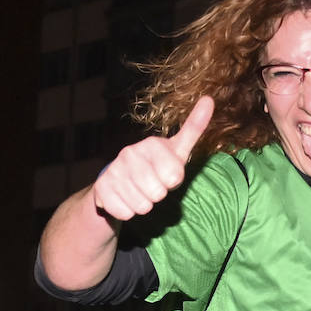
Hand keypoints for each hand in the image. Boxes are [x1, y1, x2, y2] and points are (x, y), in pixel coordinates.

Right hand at [92, 96, 212, 220]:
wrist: (119, 181)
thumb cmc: (156, 166)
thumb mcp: (177, 150)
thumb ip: (193, 129)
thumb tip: (209, 98)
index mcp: (152, 144)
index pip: (173, 176)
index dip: (173, 182)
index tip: (167, 175)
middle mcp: (130, 153)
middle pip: (157, 193)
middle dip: (158, 195)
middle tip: (152, 186)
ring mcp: (113, 170)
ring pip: (141, 205)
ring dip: (144, 205)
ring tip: (139, 192)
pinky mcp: (101, 187)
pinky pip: (125, 212)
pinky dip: (128, 211)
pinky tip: (124, 198)